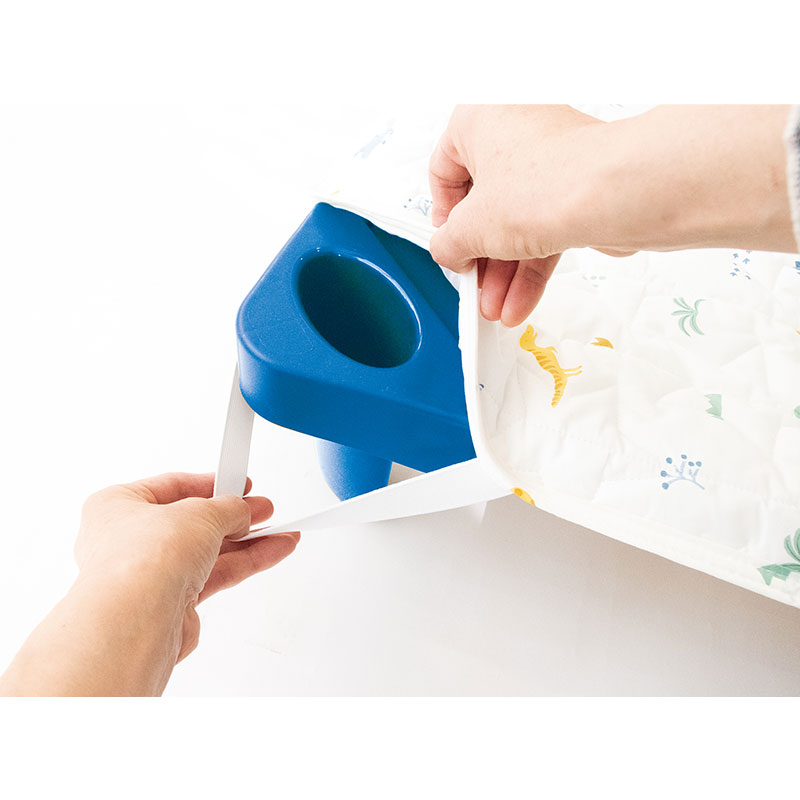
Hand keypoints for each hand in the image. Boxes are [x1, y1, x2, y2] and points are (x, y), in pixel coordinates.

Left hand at [76, 472, 298, 662]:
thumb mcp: (199, 513)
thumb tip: (240, 510)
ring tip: (282, 534)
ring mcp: (150, 575)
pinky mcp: (171, 604)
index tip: (238, 483)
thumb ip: (227, 508)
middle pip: (194, 522)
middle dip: (235, 517)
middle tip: (263, 510)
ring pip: (209, 552)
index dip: (211, 484)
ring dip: (248, 542)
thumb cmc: (141, 562)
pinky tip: (271, 552)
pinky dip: (245, 564)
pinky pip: (215, 576)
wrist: (135, 623)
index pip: (172, 486)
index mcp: (117, 506)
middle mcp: (128, 541)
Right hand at [429, 105, 794, 328]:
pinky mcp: (579, 185)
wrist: (620, 192)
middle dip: (480, 258)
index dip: (443, 218)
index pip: (443, 171)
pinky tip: (522, 299)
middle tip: (476, 288)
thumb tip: (447, 252)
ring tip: (498, 307)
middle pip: (484, 204)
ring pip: (516, 220)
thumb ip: (447, 244)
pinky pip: (545, 226)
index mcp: (479, 118)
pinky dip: (532, 262)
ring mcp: (552, 157)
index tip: (449, 248)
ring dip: (505, 271)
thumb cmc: (545, 185)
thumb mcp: (470, 228)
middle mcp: (516, 129)